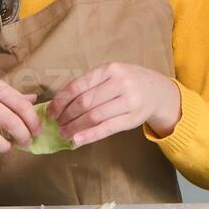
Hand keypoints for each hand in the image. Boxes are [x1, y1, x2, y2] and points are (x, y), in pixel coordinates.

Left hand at [50, 63, 182, 145]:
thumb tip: (59, 104)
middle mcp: (121, 83)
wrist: (157, 91)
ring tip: (64, 133)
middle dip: (66, 115)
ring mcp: (129, 101)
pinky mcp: (133, 118)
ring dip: (75, 127)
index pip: (78, 86)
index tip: (51, 111)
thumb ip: (89, 85)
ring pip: (94, 116)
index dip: (61, 101)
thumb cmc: (127, 82)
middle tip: (57, 124)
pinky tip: (77, 140)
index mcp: (110, 69)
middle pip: (85, 102)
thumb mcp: (111, 74)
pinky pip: (107, 128)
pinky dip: (90, 135)